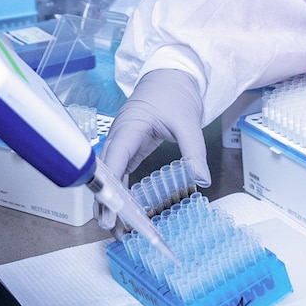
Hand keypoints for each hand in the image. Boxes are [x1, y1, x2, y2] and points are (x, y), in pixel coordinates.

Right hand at [96, 69, 209, 226]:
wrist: (172, 76)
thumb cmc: (174, 93)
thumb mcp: (188, 121)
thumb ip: (193, 151)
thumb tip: (201, 179)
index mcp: (129, 127)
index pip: (113, 160)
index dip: (108, 186)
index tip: (109, 208)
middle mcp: (119, 137)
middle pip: (105, 173)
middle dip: (105, 201)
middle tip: (111, 227)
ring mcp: (121, 143)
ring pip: (109, 177)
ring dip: (109, 202)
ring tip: (116, 229)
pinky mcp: (128, 149)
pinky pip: (119, 173)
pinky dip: (119, 193)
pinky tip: (123, 212)